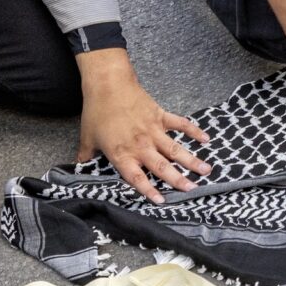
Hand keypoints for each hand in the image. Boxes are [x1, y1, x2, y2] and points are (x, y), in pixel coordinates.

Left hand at [76, 53, 210, 203]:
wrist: (108, 84)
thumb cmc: (96, 111)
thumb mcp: (87, 136)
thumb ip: (86, 154)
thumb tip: (79, 166)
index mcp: (122, 154)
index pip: (137, 178)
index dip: (149, 191)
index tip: (162, 201)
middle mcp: (140, 145)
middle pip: (162, 167)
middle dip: (178, 179)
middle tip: (193, 189)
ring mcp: (153, 130)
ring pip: (175, 149)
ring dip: (191, 160)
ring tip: (206, 170)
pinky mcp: (160, 116)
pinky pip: (180, 125)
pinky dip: (194, 131)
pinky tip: (206, 139)